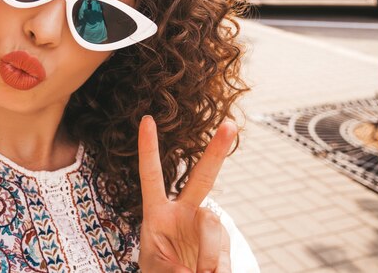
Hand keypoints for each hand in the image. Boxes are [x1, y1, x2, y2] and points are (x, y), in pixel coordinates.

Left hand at [137, 115, 236, 272]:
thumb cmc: (159, 272)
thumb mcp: (153, 266)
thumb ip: (169, 265)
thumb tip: (199, 268)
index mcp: (157, 212)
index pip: (151, 175)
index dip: (148, 148)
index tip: (146, 119)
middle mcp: (184, 212)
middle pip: (202, 178)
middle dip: (216, 151)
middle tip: (230, 124)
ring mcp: (206, 227)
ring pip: (212, 224)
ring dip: (208, 253)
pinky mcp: (224, 245)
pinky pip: (224, 254)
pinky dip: (218, 269)